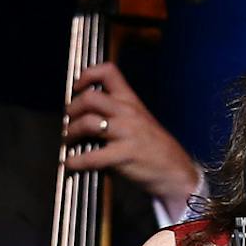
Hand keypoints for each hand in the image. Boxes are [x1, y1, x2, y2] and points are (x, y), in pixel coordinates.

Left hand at [63, 62, 201, 213]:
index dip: (87, 76)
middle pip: (90, 97)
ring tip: (69, 141)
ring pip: (87, 123)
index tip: (77, 88)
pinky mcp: (125, 155)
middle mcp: (129, 113)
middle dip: (72, 110)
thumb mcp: (140, 121)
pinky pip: (92, 156)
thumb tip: (85, 114)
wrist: (176, 172)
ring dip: (71, 133)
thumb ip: (117, 113)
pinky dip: (76, 161)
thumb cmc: (155, 149)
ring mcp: (127, 133)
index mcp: (132, 102)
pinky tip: (71, 164)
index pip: (108, 72)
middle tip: (70, 120)